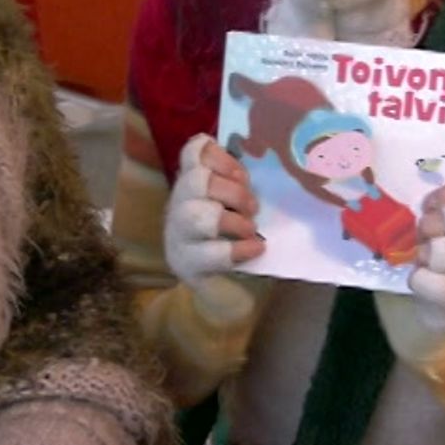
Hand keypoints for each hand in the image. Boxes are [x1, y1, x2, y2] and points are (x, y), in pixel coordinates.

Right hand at [165, 135, 264, 286]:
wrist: (228, 292)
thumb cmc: (238, 240)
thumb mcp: (240, 204)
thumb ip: (242, 184)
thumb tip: (267, 162)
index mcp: (194, 183)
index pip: (193, 152)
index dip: (221, 157)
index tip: (243, 176)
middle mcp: (179, 204)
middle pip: (195, 181)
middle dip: (232, 191)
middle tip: (254, 208)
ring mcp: (177, 235)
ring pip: (194, 214)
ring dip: (231, 219)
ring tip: (251, 229)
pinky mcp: (185, 264)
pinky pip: (207, 252)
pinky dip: (237, 248)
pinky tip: (255, 249)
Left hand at [393, 170, 444, 338]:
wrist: (419, 325)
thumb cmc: (416, 270)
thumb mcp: (418, 236)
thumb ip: (419, 214)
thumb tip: (398, 191)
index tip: (427, 203)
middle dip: (438, 220)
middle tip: (420, 233)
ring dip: (432, 252)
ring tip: (419, 260)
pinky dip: (423, 281)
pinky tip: (415, 282)